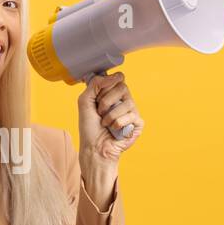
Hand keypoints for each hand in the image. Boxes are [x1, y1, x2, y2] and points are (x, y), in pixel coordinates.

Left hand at [77, 71, 142, 206]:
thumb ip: (95, 84)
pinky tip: (114, 131)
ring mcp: (133, 112)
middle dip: (106, 101)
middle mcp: (125, 101)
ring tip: (106, 124)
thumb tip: (116, 76)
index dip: (106, 87)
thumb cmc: (89, 127)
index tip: (97, 99)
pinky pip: (132, 116)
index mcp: (113, 94)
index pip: (118, 78)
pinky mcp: (138, 123)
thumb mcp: (85, 101)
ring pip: (128, 102)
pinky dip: (118, 124)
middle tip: (100, 112)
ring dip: (110, 115)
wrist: (94, 148)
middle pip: (123, 87)